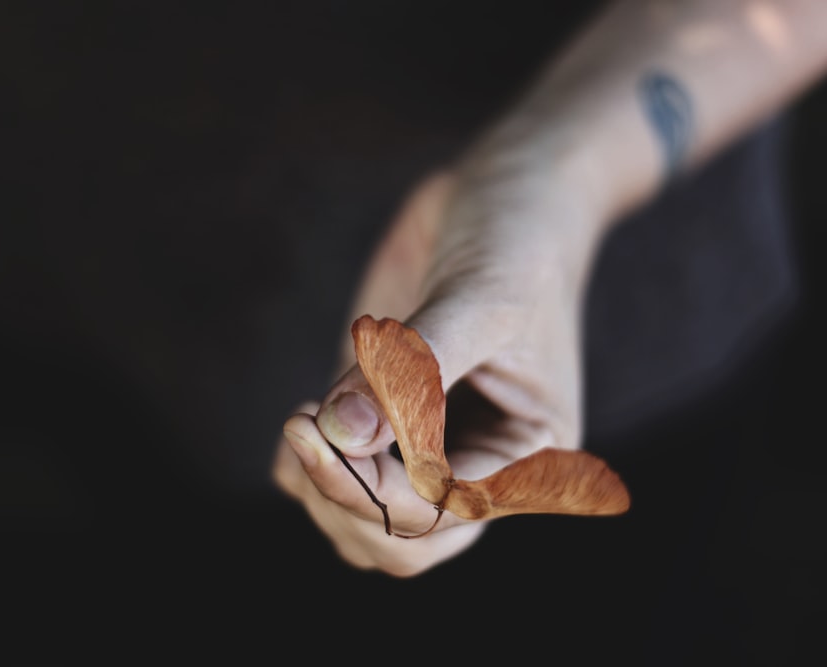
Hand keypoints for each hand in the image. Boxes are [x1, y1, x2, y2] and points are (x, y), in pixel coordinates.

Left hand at [272, 152, 604, 576]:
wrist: (505, 194)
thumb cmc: (517, 243)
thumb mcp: (479, 302)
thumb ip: (411, 373)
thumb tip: (342, 436)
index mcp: (525, 452)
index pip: (442, 513)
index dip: (370, 489)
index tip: (311, 427)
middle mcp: (477, 459)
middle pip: (402, 541)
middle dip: (342, 500)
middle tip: (301, 427)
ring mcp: (428, 440)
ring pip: (367, 522)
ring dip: (321, 489)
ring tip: (301, 418)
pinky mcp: (386, 414)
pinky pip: (343, 477)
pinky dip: (308, 469)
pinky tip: (302, 421)